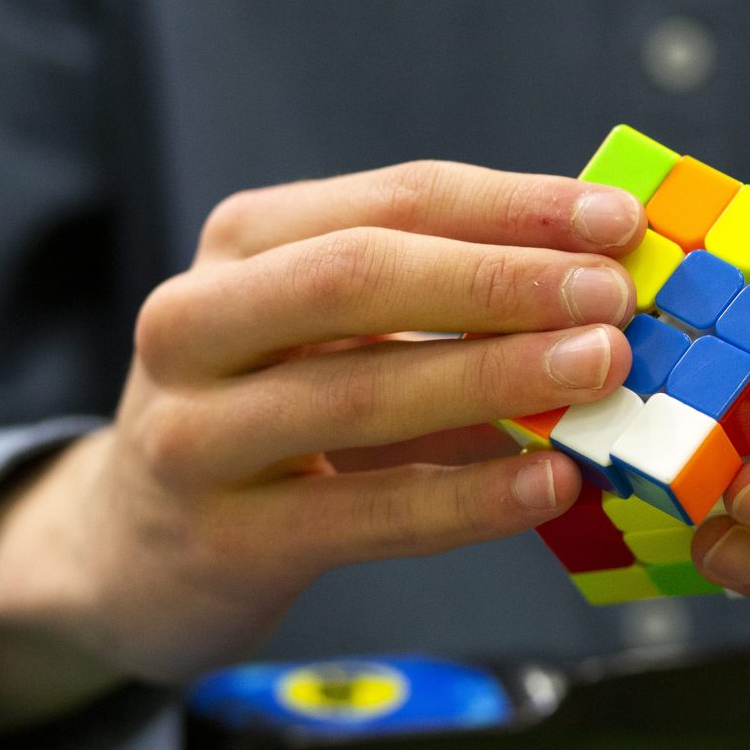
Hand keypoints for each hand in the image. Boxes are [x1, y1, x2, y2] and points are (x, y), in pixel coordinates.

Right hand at [0, 161, 642, 734]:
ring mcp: (194, 433)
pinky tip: (552, 484)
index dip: (513, 207)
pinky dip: (468, 498)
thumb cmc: (266, 414)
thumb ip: (437, 306)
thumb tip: (599, 290)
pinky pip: (364, 514)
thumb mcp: (327, 335)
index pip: (394, 201)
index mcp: (243, 246)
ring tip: (598, 371)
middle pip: (360, 278)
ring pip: (359, 393)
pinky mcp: (224, 540)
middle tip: (610, 297)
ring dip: (494, 378)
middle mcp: (197, 322)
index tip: (616, 220)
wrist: (132, 547)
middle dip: (500, 281)